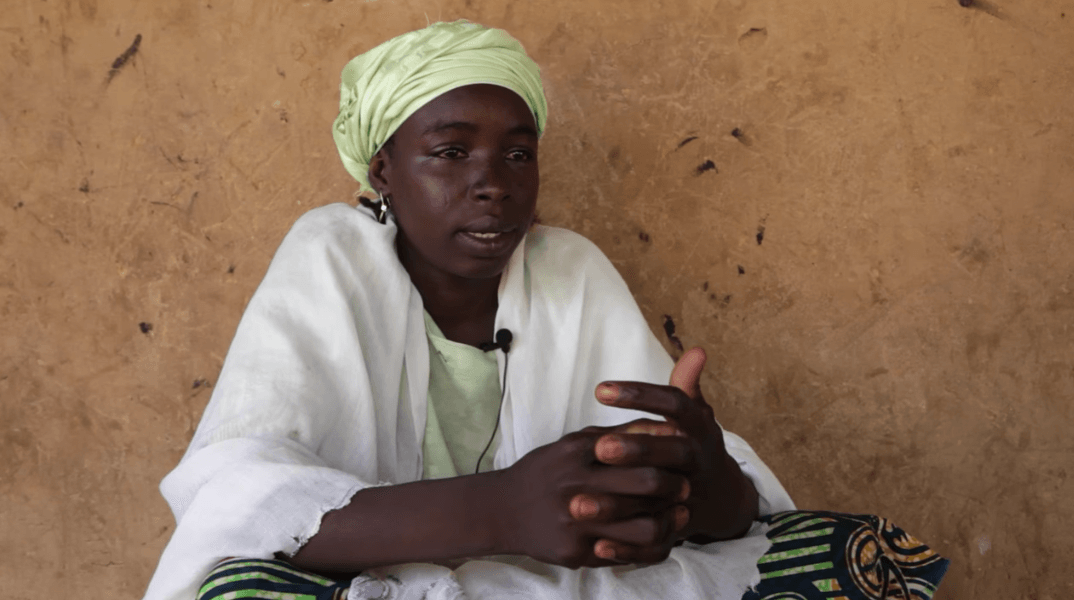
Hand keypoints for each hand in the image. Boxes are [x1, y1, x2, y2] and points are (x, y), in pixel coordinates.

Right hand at [498, 428, 691, 568]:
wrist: (501, 510)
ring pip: (643, 527)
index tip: (682, 453)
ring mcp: (575, 523)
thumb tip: (665, 424)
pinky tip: (660, 537)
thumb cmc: (547, 471)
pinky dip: (650, 547)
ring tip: (679, 515)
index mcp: (576, 451)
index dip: (665, 452)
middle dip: (673, 484)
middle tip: (686, 486)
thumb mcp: (575, 444)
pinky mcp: (575, 553)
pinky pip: (627, 556)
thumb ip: (618, 434)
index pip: (634, 448)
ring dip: (669, 521)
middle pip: (644, 484)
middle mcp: (575, 485)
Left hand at [590, 347, 758, 554]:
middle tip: (599, 447)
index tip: (600, 390)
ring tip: (577, 501)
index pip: (673, 404)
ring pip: (658, 498)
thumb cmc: (695, 445)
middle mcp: (698, 459)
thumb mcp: (695, 415)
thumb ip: (687, 386)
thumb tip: (696, 351)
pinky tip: (594, 543)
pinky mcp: (678, 528)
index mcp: (699, 427)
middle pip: (670, 453)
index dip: (639, 395)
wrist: (723, 498)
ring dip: (617, 503)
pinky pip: (654, 540)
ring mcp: (691, 496)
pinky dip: (625, 545)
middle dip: (636, 450)